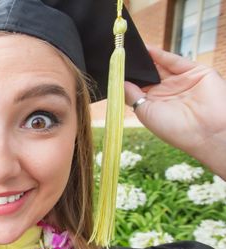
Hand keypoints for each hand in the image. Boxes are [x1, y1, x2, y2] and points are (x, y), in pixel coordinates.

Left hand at [125, 46, 225, 178]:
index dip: (126, 78)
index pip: (138, 87)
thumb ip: (132, 95)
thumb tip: (118, 81)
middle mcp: (168, 92)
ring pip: (160, 65)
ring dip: (145, 59)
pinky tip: (145, 49)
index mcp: (155, 104)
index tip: (111, 70)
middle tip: (117, 56)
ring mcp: (181, 81)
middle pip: (148, 74)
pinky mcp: (195, 71)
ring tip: (128, 50)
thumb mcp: (146, 112)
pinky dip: (159, 54)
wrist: (206, 131)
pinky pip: (174, 60)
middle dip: (135, 67)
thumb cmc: (174, 128)